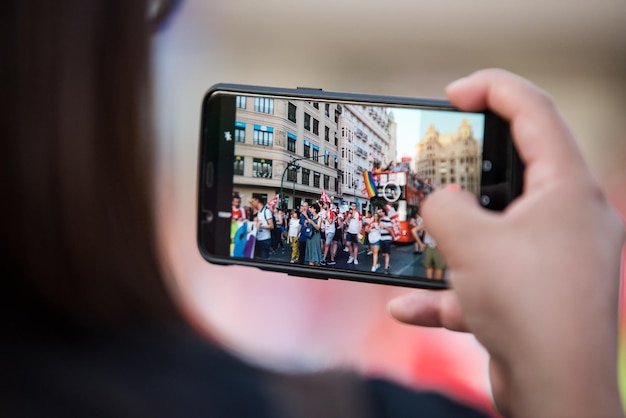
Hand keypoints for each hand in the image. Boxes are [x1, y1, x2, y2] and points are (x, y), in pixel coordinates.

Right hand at [388, 69, 623, 417]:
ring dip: (455, 235)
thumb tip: (439, 201)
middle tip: (437, 159)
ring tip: (424, 233)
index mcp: (568, 190)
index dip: (492, 88)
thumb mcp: (470, 242)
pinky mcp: (538, 293)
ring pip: (498, 228)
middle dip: (469, 167)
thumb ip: (443, 206)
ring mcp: (555, 257)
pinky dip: (451, 288)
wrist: (555, 391)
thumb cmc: (528, 308)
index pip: (535, 112)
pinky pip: (489, 278)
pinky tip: (409, 307)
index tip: (454, 93)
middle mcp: (570, 218)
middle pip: (518, 169)